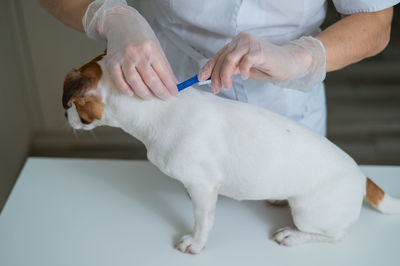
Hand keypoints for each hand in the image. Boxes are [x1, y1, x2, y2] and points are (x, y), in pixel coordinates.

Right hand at [83, 0, 177, 99]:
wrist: (120, 21)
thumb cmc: (140, 34)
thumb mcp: (156, 46)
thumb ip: (164, 65)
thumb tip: (173, 82)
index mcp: (151, 49)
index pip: (163, 73)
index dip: (170, 86)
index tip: (174, 93)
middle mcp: (137, 54)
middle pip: (151, 79)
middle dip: (160, 92)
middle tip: (165, 98)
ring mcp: (124, 58)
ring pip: (134, 81)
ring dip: (144, 93)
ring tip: (150, 97)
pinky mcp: (112, 61)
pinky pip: (118, 79)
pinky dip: (124, 88)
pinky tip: (131, 93)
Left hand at [198, 32, 325, 92]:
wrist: (289, 63)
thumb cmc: (267, 66)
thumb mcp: (244, 69)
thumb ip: (230, 70)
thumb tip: (212, 78)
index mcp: (236, 43)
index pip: (218, 56)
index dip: (208, 68)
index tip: (201, 79)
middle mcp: (241, 40)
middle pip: (221, 59)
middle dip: (215, 76)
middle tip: (215, 89)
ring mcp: (250, 43)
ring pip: (229, 60)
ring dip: (225, 76)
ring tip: (227, 87)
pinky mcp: (259, 50)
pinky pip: (245, 62)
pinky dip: (243, 71)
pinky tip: (246, 76)